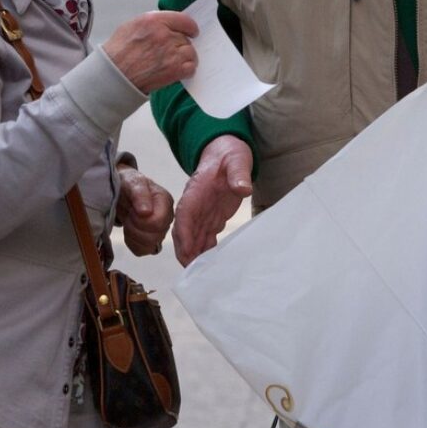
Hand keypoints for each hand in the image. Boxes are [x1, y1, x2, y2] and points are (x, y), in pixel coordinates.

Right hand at [102, 11, 198, 93]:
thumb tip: (169, 23)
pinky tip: (178, 70)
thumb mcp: (132, 25)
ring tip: (174, 61)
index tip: (192, 31)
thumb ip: (153, 21)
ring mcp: (170, 53)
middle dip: (181, 44)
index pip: (184, 20)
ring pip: (190, 52)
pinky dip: (187, 69)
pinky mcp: (174, 70)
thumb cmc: (118, 51)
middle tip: (171, 51)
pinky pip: (191, 67)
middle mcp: (164, 35)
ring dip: (185, 57)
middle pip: (186, 37)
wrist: (113, 75)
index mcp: (153, 21)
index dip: (190, 27)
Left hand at [115, 165, 173, 256]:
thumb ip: (140, 194)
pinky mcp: (151, 241)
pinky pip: (142, 251)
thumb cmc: (129, 184)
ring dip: (132, 235)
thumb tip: (146, 212)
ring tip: (129, 220)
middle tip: (129, 214)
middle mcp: (167, 218)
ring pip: (149, 246)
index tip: (133, 209)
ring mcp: (160, 231)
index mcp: (166, 201)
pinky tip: (129, 230)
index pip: (158, 222)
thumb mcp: (132, 182)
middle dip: (135, 227)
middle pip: (154, 237)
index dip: (141, 220)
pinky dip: (131, 242)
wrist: (121, 190)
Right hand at [172, 135, 252, 266]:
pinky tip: (210, 266)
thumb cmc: (230, 154)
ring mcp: (203, 212)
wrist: (227, 151)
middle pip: (184, 230)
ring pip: (193, 237)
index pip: (185, 213)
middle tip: (191, 272)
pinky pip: (205, 236)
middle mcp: (195, 204)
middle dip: (185, 250)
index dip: (184, 232)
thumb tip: (243, 188)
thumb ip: (239, 173)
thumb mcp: (237, 160)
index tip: (186, 250)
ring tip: (199, 276)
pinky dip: (205, 251)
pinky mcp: (212, 217)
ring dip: (194, 255)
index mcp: (197, 190)